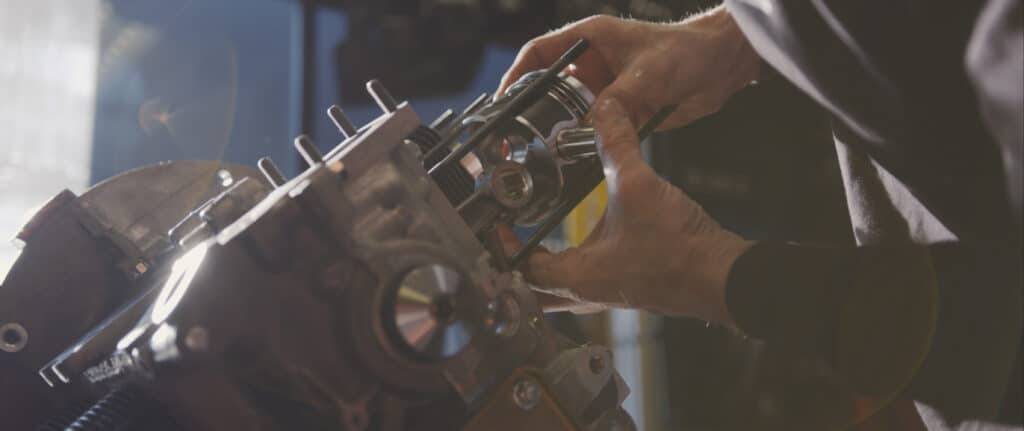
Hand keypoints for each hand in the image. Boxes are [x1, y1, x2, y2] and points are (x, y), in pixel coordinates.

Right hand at [498, 7, 760, 129]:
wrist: (723, 65)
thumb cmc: (688, 52)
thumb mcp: (647, 76)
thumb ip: (616, 101)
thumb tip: (588, 127)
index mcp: (590, 38)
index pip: (539, 53)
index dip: (516, 74)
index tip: (503, 99)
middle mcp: (593, 62)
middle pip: (550, 85)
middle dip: (534, 109)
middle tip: (519, 134)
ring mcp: (608, 86)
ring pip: (572, 110)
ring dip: (562, 130)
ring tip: (545, 151)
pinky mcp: (623, 108)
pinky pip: (596, 127)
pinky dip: (587, 142)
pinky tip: (578, 158)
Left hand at [504, 98, 754, 325]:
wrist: (722, 275)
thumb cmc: (679, 248)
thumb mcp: (638, 186)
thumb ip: (615, 145)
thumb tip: (603, 111)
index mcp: (577, 278)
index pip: (521, 269)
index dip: (502, 245)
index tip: (497, 223)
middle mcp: (589, 293)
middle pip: (538, 290)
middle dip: (520, 267)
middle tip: (511, 239)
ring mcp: (611, 294)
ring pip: (565, 290)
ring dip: (549, 268)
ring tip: (539, 239)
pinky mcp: (632, 288)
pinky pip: (592, 282)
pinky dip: (578, 265)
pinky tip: (588, 242)